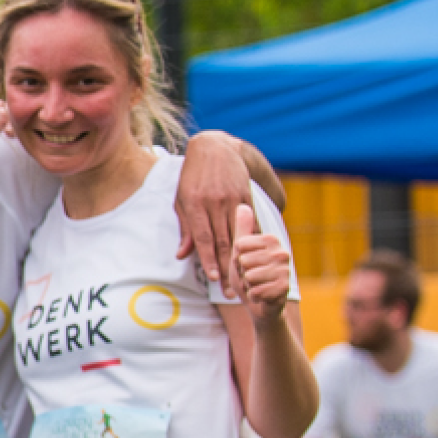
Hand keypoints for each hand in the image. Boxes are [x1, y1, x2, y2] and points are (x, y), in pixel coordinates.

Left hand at [174, 131, 252, 288]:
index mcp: (194, 204)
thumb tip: (182, 255)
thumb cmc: (191, 177)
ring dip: (240, 258)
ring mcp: (232, 198)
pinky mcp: (246, 195)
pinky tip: (256, 255)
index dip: (208, 259)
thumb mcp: (181, 199)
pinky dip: (253, 239)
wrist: (214, 148)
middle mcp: (214, 202)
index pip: (203, 238)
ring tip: (242, 279)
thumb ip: (184, 228)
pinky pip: (250, 221)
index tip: (213, 278)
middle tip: (230, 289)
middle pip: (222, 240)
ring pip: (238, 234)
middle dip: (226, 267)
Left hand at [231, 203, 290, 322]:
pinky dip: (254, 296)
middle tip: (251, 276)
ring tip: (256, 285)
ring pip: (250, 276)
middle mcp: (282, 252)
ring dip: (248, 285)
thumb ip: (241, 230)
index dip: (236, 259)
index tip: (244, 263)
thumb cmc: (248, 275)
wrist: (260, 304)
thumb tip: (243, 205)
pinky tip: (261, 295)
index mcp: (270, 240)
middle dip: (241, 273)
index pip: (239, 246)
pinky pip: (257, 291)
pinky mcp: (285, 288)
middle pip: (243, 261)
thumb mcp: (240, 252)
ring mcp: (286, 270)